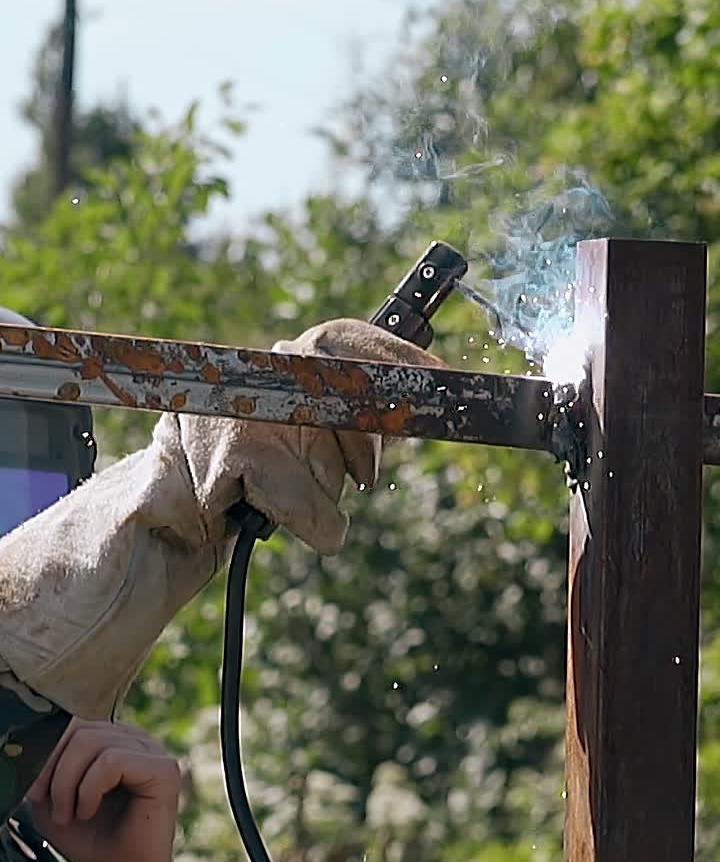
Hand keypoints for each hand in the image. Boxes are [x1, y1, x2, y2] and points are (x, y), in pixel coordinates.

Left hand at [26, 718, 181, 861]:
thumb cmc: (90, 840)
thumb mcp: (53, 795)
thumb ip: (44, 765)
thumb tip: (28, 743)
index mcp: (114, 739)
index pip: (72, 722)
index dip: (46, 753)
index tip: (36, 792)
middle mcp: (137, 739)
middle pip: (80, 728)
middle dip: (55, 770)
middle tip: (55, 809)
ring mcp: (154, 752)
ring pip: (93, 742)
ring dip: (69, 783)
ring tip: (70, 814)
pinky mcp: (164, 771)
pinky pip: (112, 760)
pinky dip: (90, 788)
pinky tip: (89, 810)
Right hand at [177, 318, 445, 554]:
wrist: (158, 523)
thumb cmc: (237, 488)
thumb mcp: (299, 451)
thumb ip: (342, 427)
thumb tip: (405, 417)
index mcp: (272, 371)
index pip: (340, 338)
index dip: (394, 355)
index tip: (439, 379)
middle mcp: (251, 377)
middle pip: (346, 394)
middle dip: (364, 444)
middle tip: (363, 480)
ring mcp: (235, 413)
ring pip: (328, 460)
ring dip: (321, 496)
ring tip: (281, 503)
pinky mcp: (224, 459)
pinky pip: (301, 500)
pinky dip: (306, 522)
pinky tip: (269, 519)